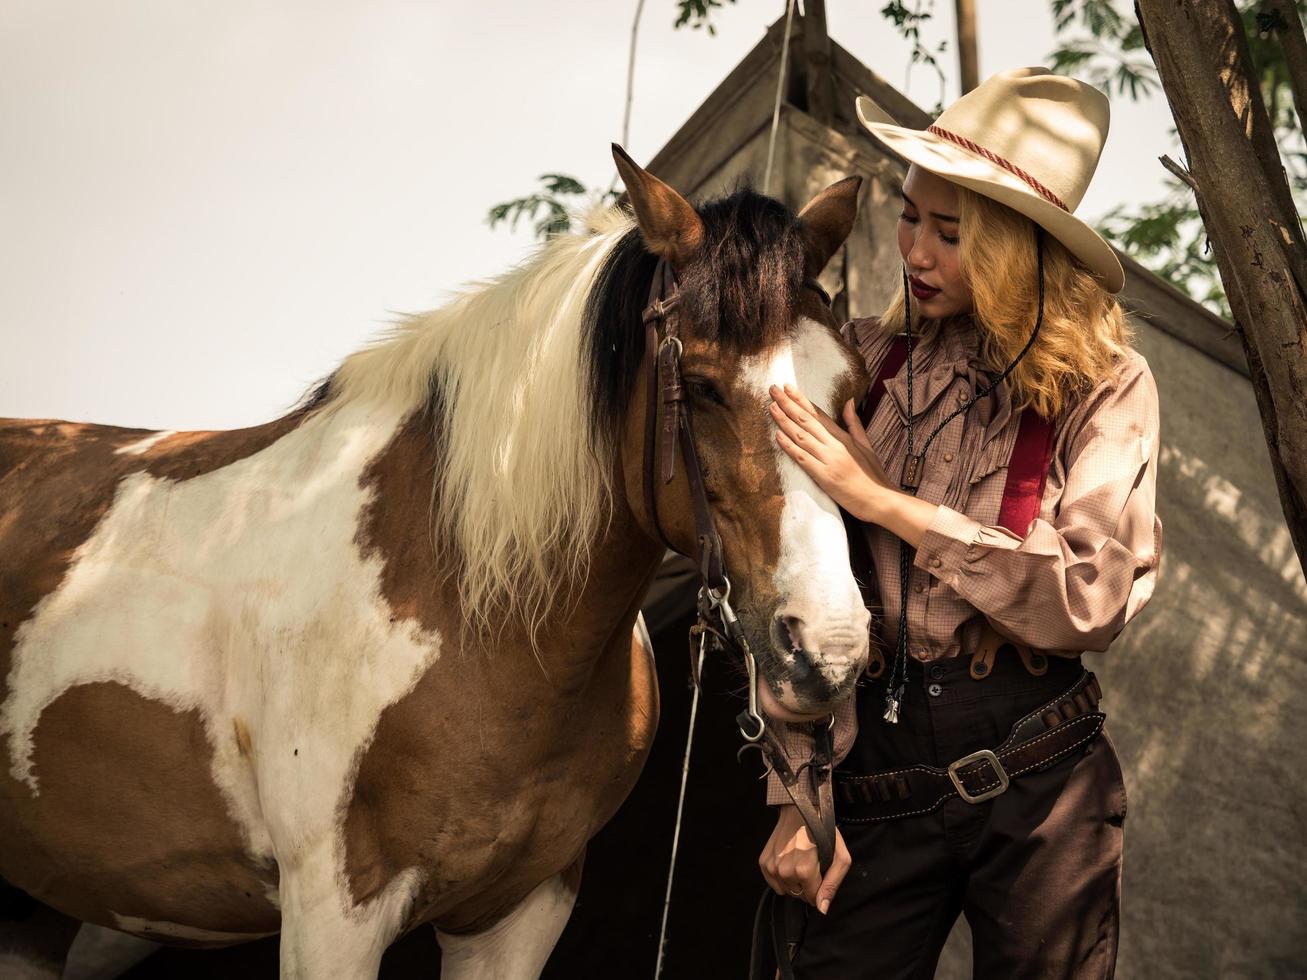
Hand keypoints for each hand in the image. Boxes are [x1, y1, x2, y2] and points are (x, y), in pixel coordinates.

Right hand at [758, 804, 851, 914]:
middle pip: (799, 895)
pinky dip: (781, 878)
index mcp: (804, 871)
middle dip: (808, 886)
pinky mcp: (763, 862)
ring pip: (786, 891)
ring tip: (800, 862)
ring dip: (795, 882)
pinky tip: (789, 862)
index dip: (821, 888)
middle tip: (812, 865)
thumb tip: (822, 908)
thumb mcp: (840, 857)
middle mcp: (785, 871)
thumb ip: (832, 885)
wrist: (800, 809)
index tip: (822, 873)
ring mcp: (772, 866)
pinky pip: (773, 883)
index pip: (813, 899)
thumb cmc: (824, 831)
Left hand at [768, 384, 892, 518]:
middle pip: (807, 420)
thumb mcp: (866, 445)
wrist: (879, 499)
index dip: (802, 400)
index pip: (818, 414)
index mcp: (843, 437)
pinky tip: (778, 435)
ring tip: (771, 406)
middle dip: (788, 403)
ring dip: (784, 421)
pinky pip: (803, 458)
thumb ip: (854, 423)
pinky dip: (789, 446)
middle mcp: (835, 445)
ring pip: (802, 436)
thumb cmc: (872, 475)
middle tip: (773, 389)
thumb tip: (849, 401)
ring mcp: (829, 460)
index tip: (788, 387)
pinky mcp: (824, 477)